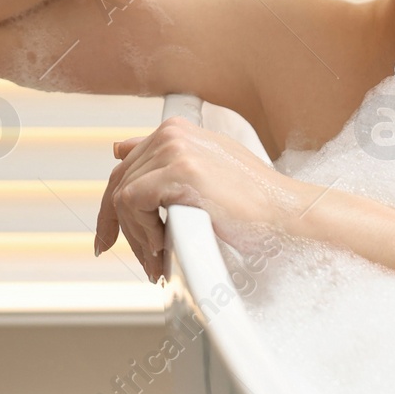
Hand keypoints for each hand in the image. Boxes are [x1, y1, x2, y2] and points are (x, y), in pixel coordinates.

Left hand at [94, 115, 311, 282]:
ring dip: (137, 237)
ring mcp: (175, 148)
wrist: (287, 215)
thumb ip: (163, 161)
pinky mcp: (179, 170)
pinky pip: (133, 203)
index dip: (111, 207)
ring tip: (159, 262)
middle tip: (140, 262)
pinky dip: (142, 231)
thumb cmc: (253, 205)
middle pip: (119, 183)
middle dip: (122, 229)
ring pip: (123, 197)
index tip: (107, 239)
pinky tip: (164, 248)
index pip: (125, 167)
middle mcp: (172, 133)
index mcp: (177, 131)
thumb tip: (117, 150)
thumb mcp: (203, 173)